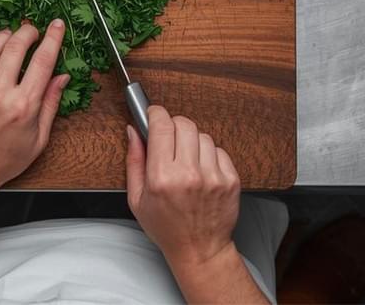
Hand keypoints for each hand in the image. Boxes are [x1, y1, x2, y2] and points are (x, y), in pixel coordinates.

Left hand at [0, 19, 69, 197]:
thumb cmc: (5, 160)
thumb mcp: (39, 138)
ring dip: (6, 36)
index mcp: (24, 106)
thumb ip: (50, 104)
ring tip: (13, 36)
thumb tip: (62, 77)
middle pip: (16, 46)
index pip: (43, 60)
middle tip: (33, 30)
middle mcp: (1, 94)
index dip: (53, 38)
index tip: (57, 25)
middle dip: (28, 31)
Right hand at [125, 106, 240, 272]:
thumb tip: (133, 131)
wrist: (200, 250)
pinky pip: (219, 150)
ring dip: (192, 142)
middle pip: (184, 124)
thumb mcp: (137, 199)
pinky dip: (209, 155)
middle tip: (169, 139)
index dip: (156, 114)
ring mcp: (212, 176)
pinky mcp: (230, 180)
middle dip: (173, 126)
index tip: (154, 114)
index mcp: (162, 178)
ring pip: (202, 135)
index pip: (162, 125)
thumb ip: (134, 161)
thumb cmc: (166, 227)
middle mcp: (189, 174)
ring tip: (186, 160)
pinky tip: (201, 170)